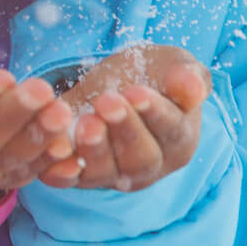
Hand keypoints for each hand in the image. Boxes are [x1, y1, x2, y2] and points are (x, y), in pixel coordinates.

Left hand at [38, 45, 209, 192]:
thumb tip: (193, 87)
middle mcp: (150, 165)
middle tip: (106, 102)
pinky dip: (63, 171)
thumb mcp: (173, 66)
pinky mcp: (82, 175)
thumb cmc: (150, 75)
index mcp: (178, 138)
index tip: (136, 92)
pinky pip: (72, 179)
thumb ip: (187, 76)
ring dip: (94, 149)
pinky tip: (54, 151)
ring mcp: (115, 174)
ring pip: (107, 171)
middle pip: (141, 158)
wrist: (111, 84)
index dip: (156, 114)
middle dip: (124, 130)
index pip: (172, 131)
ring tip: (85, 122)